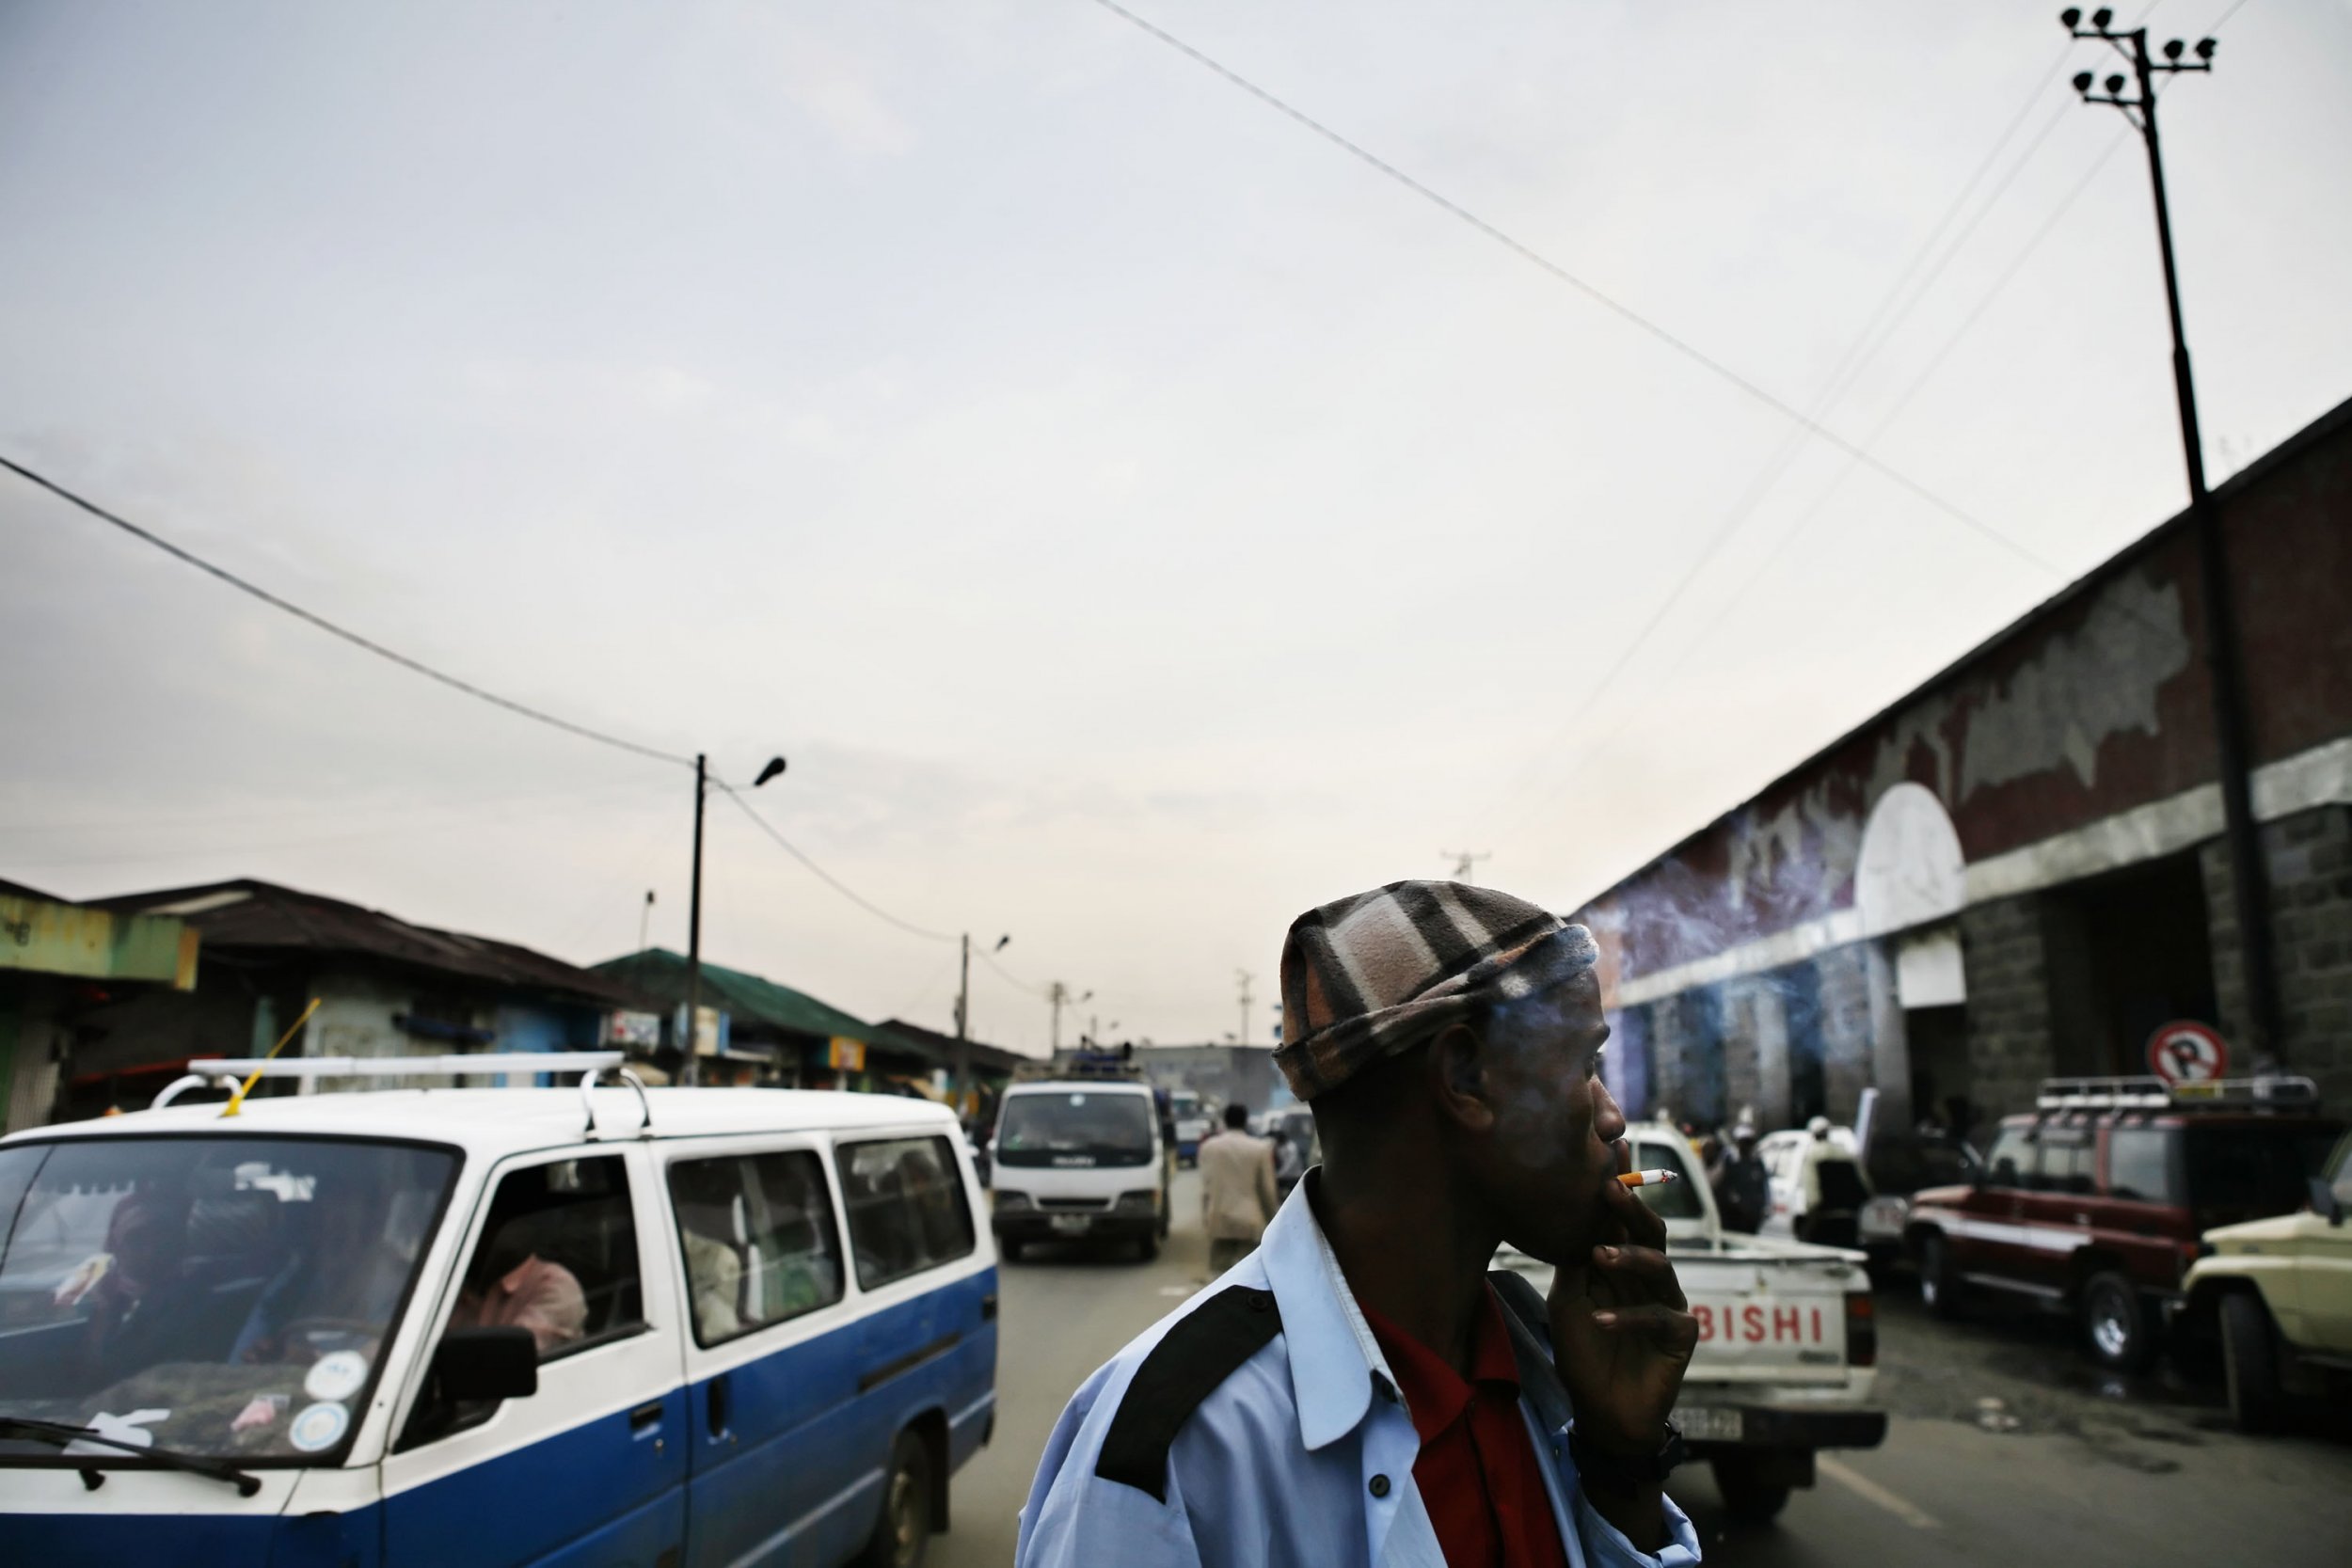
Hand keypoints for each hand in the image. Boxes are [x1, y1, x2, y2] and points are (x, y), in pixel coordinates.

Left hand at [1545, 1141, 1697, 1454]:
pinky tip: (1602, 1321)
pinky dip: (1628, 1317)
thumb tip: (1569, 1215)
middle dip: (1631, 1206)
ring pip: (1660, 1266)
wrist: (1602, 1412)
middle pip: (1651, 1232)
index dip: (1619, 1188)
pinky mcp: (1681, 1336)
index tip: (1609, 1151)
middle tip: (1610, 1186)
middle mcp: (1650, 1277)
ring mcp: (1669, 1303)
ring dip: (1629, 1256)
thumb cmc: (1584, 1354)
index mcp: (1624, 1264)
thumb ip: (1573, 1263)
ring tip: (1599, 1254)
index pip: (1623, 1219)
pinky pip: (1659, 1316)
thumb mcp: (1568, 1301)